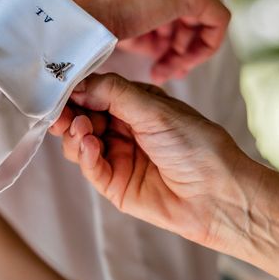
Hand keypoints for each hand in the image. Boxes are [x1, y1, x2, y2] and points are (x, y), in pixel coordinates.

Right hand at [36, 0, 230, 83]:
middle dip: (170, 41)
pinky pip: (215, 20)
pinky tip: (180, 66)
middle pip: (180, 5)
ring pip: (198, 14)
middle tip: (158, 68)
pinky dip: (204, 47)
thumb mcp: (99, 12)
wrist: (62, 10)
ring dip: (182, 49)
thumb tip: (139, 40)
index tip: (149, 55)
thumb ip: (126, 18)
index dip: (158, 30)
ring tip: (162, 71)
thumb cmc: (69, 14)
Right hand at [49, 73, 260, 250]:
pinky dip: (85, 155)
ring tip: (81, 128)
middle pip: (83, 117)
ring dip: (75, 134)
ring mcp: (118, 157)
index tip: (59, 87)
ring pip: (80, 143)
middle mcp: (124, 129)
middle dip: (69, 113)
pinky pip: (91, 168)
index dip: (78, 90)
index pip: (96, 92)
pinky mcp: (115, 186)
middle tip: (60, 112)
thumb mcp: (155, 109)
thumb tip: (78, 84)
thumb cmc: (196, 146)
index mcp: (136, 105)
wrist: (218, 195)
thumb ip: (114, 93)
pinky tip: (90, 146)